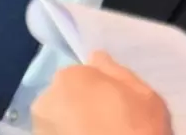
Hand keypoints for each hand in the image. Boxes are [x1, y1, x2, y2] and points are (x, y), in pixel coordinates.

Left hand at [32, 51, 171, 134]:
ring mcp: (39, 128)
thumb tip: (97, 58)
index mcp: (71, 76)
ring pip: (58, 121)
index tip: (116, 108)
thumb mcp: (146, 97)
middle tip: (107, 126)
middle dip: (82, 108)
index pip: (84, 77)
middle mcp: (47, 98)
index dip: (101, 92)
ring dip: (71, 127)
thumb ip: (118, 73)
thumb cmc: (136, 130)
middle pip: (67, 98)